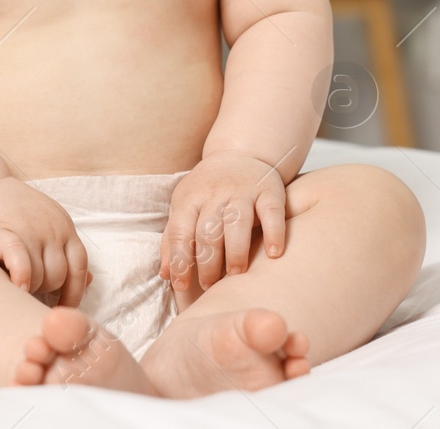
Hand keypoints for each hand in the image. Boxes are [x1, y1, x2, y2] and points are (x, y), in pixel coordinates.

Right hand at [0, 177, 89, 306]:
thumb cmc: (12, 212)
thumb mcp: (46, 226)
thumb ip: (64, 253)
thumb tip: (91, 281)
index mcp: (64, 227)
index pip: (80, 267)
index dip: (74, 293)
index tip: (62, 310)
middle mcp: (52, 228)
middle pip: (59, 277)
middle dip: (44, 291)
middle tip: (27, 291)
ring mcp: (29, 229)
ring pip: (42, 276)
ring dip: (30, 289)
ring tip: (14, 286)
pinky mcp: (3, 232)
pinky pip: (21, 262)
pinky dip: (22, 278)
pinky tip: (17, 288)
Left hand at [159, 152, 287, 292]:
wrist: (240, 154)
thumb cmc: (207, 192)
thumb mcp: (184, 207)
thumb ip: (173, 239)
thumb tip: (165, 274)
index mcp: (190, 198)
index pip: (180, 231)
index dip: (180, 260)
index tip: (182, 286)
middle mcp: (215, 193)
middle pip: (208, 230)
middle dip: (208, 262)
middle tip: (211, 285)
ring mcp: (243, 190)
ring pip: (237, 222)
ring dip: (236, 251)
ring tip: (236, 274)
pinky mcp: (269, 190)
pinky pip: (272, 212)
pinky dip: (274, 233)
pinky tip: (273, 254)